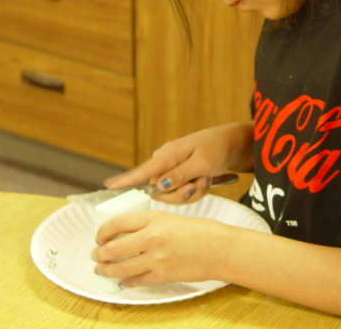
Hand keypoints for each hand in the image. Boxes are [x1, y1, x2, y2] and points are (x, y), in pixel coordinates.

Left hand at [91, 211, 229, 286]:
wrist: (220, 249)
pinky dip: (126, 281)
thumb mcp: (171, 218)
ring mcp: (157, 259)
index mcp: (154, 219)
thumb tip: (126, 234)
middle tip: (96, 254)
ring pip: (120, 267)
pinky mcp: (162, 276)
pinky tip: (123, 280)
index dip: (103, 231)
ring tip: (101, 269)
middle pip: (113, 247)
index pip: (117, 223)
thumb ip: (148, 224)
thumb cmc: (200, 232)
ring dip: (106, 269)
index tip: (100, 236)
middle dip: (99, 253)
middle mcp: (152, 238)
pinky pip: (136, 280)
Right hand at [104, 122, 253, 203]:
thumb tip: (158, 185)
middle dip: (182, 193)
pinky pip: (182, 195)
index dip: (126, 180)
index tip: (108, 186)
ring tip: (205, 177)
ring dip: (192, 192)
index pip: (143, 171)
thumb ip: (180, 175)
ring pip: (172, 196)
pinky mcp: (180, 178)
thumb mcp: (202, 162)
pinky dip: (196, 191)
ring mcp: (173, 171)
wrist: (232, 145)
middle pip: (160, 192)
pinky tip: (206, 180)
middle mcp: (166, 163)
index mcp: (167, 155)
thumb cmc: (217, 148)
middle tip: (200, 181)